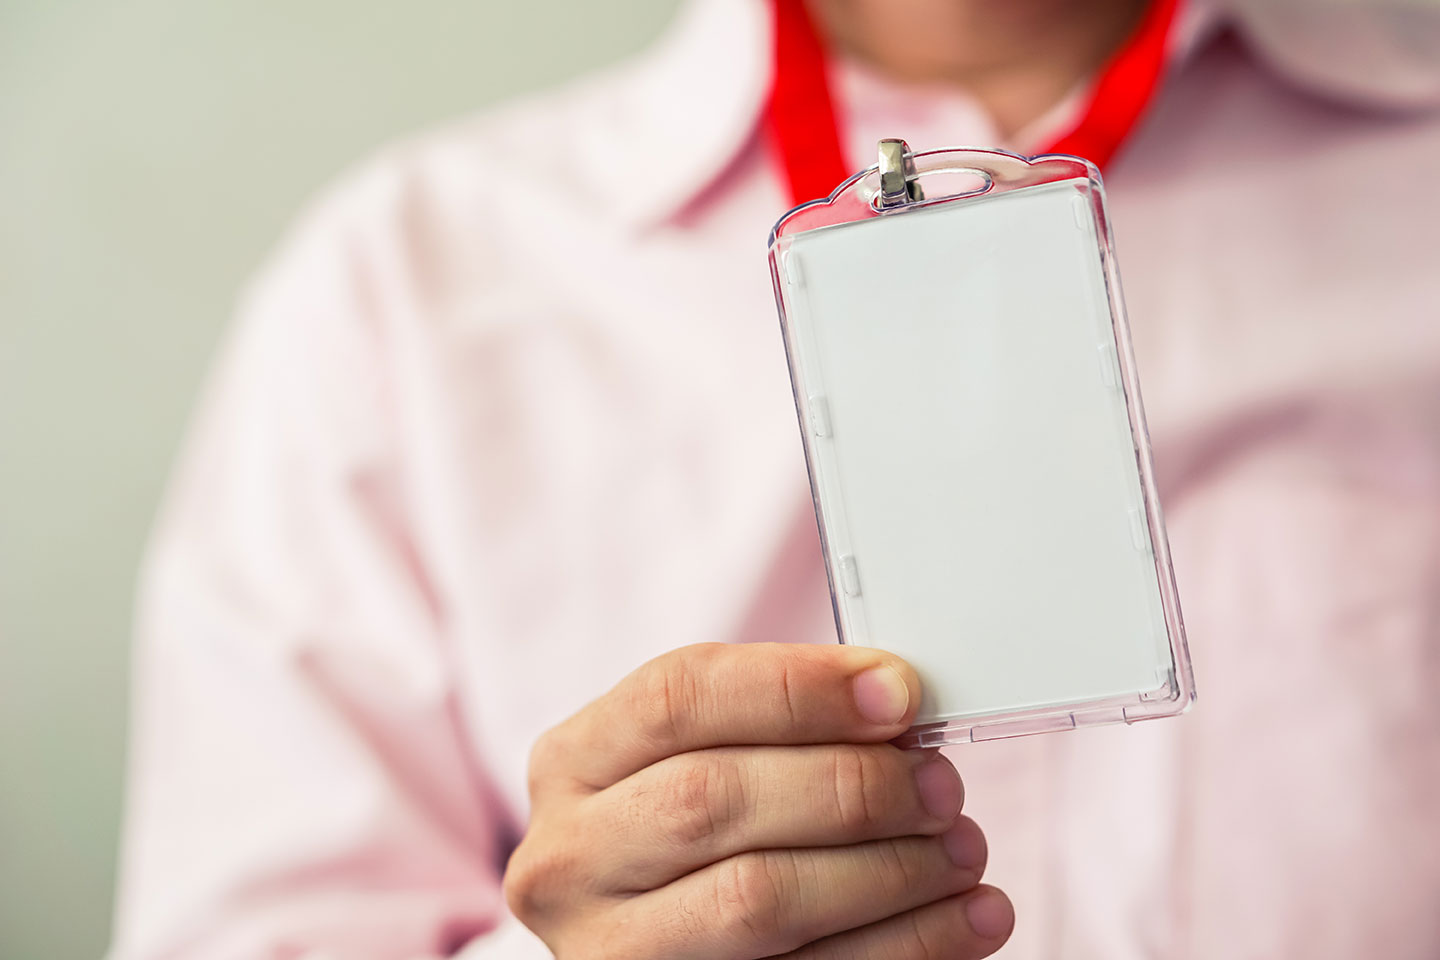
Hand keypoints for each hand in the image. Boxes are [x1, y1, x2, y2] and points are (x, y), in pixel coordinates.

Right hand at [504, 642, 1013, 958]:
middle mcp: (571, 858)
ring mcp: (611, 950)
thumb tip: (891, 698)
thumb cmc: (692, 830)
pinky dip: (904, 948)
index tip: (898, 693)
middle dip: (850, 785)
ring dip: (888, 871)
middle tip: (939, 785)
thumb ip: (773, 723)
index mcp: (576, 763)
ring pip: (756, 899)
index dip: (796, 688)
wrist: (662, 943)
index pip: (677, 697)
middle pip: (714, 799)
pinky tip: (964, 922)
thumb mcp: (700, 758)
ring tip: (962, 850)